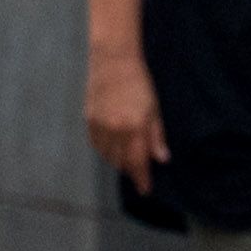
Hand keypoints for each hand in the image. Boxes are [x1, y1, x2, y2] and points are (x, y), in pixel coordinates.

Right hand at [86, 48, 168, 192]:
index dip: (141, 178)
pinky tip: (112, 149)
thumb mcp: (154, 109)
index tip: (146, 190)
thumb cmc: (139, 83)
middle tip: (139, 173)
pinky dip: (105, 151)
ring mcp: (99, 125)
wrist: (113, 61)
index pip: (137, 162)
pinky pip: (96, 145)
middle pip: (121, 161)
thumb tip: (161, 159)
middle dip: (131, 170)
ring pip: (107, 155)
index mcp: (133, 127)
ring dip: (118, 162)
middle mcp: (114, 130)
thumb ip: (156, 136)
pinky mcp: (89, 119)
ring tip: (127, 161)